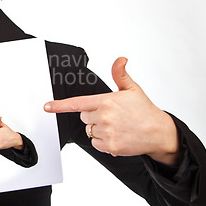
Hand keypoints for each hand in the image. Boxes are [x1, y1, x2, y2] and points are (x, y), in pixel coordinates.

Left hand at [44, 57, 181, 165]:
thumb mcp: (132, 89)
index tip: (46, 107)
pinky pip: (95, 143)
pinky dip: (103, 142)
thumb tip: (120, 59)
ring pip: (89, 130)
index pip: (77, 103)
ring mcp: (107, 133)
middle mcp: (104, 117)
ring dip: (98, 129)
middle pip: (84, 116)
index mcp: (106, 101)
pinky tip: (117, 136)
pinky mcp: (110, 147)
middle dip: (93, 115)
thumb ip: (120, 74)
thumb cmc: (144, 110)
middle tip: (111, 115)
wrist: (159, 132)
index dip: (60, 105)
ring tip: (117, 126)